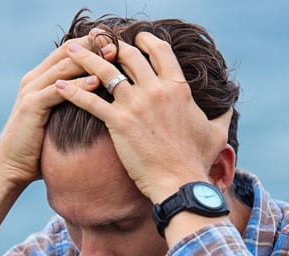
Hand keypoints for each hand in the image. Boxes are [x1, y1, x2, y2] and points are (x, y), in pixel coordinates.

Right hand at [0, 36, 105, 237]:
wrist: (11, 166)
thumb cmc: (38, 147)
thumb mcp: (59, 119)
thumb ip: (73, 104)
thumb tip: (102, 101)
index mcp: (41, 78)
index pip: (69, 51)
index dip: (93, 43)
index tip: (117, 42)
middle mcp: (34, 79)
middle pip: (67, 51)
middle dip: (93, 45)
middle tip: (117, 42)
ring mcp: (31, 90)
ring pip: (63, 66)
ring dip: (89, 60)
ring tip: (112, 56)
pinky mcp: (30, 106)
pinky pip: (58, 90)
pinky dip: (78, 85)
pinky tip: (97, 83)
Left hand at [55, 32, 231, 202]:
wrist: (180, 183)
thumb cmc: (197, 161)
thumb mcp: (216, 133)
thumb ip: (223, 115)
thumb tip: (231, 105)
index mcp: (178, 88)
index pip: (159, 51)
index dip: (144, 40)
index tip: (133, 38)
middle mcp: (156, 90)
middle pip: (128, 55)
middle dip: (110, 45)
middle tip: (96, 41)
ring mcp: (136, 104)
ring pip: (105, 71)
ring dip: (84, 57)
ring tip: (69, 50)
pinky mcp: (118, 122)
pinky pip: (89, 101)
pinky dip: (71, 92)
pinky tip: (57, 87)